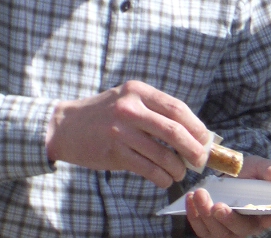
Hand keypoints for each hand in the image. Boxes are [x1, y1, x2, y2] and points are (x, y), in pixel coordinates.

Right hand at [45, 80, 209, 187]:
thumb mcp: (128, 100)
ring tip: (181, 172)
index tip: (206, 139)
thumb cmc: (104, 114)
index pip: (176, 108)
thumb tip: (190, 132)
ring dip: (177, 167)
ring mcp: (120, 131)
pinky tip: (165, 179)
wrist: (64, 126)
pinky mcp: (113, 152)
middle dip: (193, 148)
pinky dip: (161, 176)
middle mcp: (130, 108)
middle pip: (173, 130)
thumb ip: (154, 111)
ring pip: (161, 153)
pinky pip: (146, 168)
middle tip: (201, 159)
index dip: (196, 125)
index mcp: (139, 91)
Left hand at [185, 155, 270, 237]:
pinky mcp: (211, 231)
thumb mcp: (260, 166)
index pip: (269, 218)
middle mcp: (248, 226)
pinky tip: (190, 199)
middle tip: (217, 206)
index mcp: (265, 212)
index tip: (254, 207)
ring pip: (218, 233)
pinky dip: (194, 216)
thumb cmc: (249, 173)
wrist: (230, 175)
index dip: (265, 217)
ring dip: (206, 215)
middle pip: (239, 230)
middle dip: (227, 219)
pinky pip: (202, 231)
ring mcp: (229, 231)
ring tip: (199, 194)